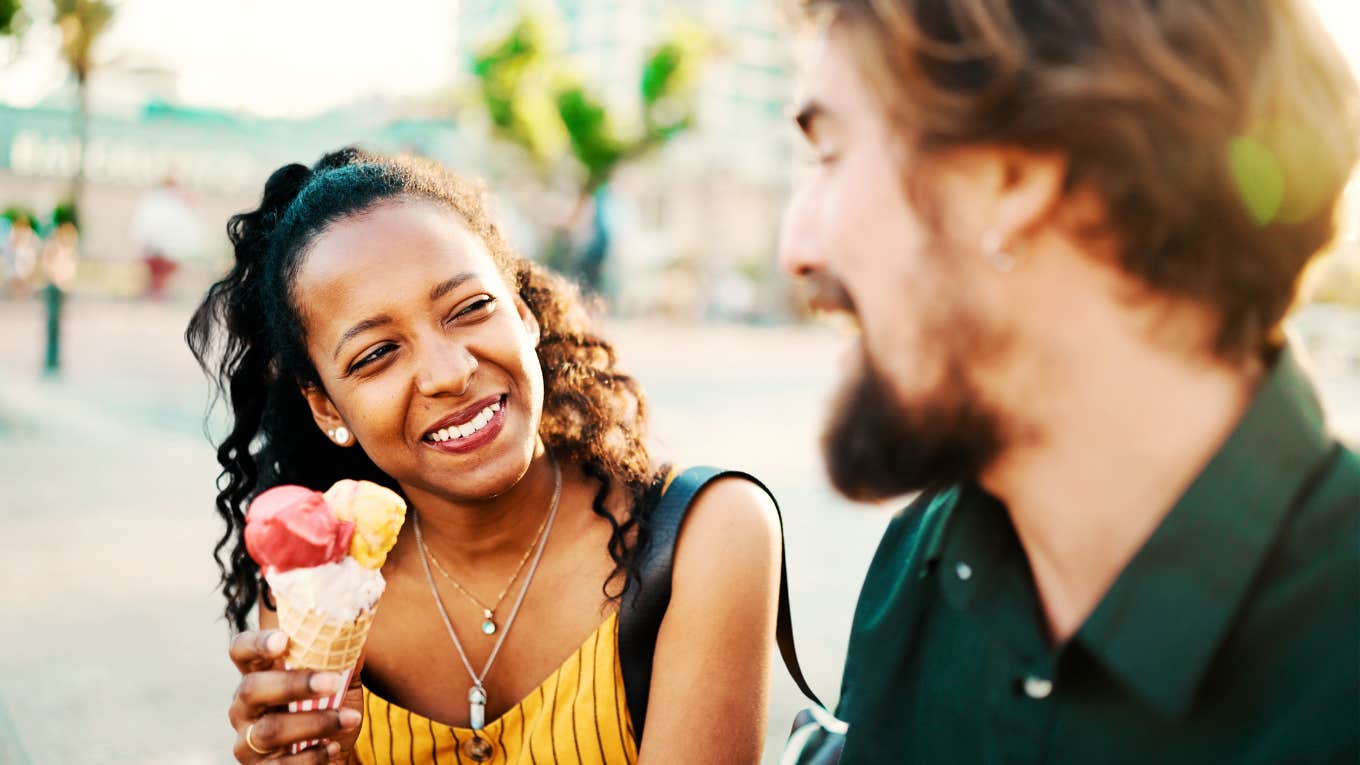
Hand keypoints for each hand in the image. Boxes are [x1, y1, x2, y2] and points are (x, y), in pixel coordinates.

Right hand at [228, 629, 364, 763]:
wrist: (330, 758)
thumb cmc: (329, 713)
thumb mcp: (340, 683)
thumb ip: (344, 657)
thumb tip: (357, 629)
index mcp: (260, 675)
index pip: (242, 651)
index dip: (256, 643)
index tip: (284, 639)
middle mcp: (244, 707)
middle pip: (251, 689)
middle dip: (292, 685)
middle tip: (331, 683)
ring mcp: (247, 741)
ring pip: (269, 730)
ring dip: (315, 723)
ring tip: (350, 718)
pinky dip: (311, 756)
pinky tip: (333, 748)